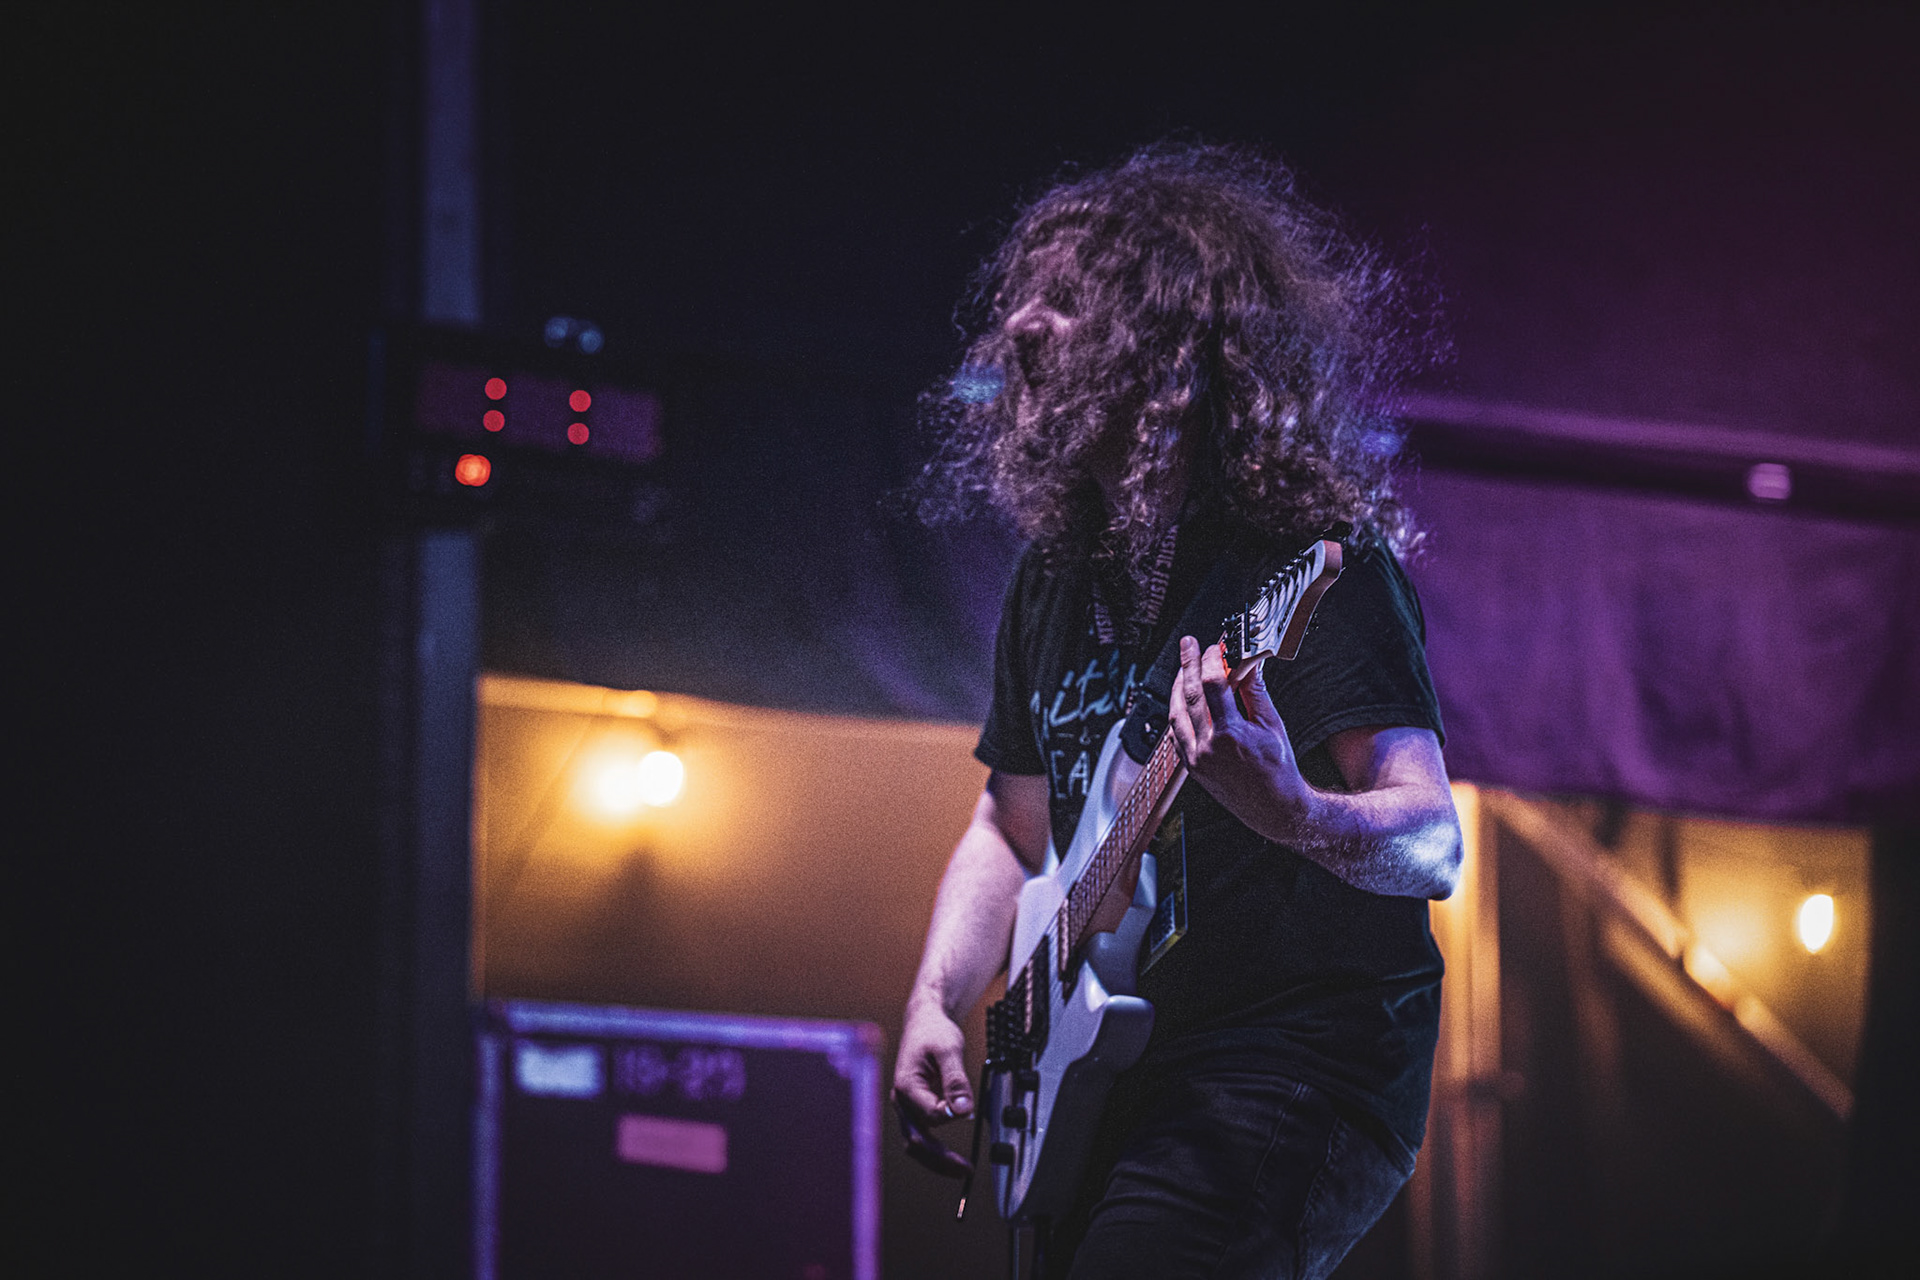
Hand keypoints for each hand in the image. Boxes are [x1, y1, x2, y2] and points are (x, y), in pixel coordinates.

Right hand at [891, 996, 974, 1177]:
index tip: (966, 1106)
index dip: (950, 1115)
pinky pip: (920, 1134)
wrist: (924, 1021)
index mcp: (906, 1086)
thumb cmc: (932, 1031)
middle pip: (916, 1141)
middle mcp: (901, 1100)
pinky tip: (949, 1155)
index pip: (930, 1115)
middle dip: (940, 1159)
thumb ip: (956, 1080)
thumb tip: (963, 1111)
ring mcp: (906, 1106)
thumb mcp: (949, 1049)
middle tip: (965, 1169)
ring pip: (916, 1143)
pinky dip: (934, 1149)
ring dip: (936, 1158)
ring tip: (960, 1168)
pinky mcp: (914, 1107)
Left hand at [1166, 636, 1311, 842]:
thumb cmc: (1278, 771)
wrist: (1274, 808)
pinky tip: (1183, 701)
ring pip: (1175, 714)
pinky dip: (1177, 714)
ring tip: (1183, 669)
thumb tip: (1248, 665)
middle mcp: (1208, 747)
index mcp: (1231, 734)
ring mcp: (1196, 759)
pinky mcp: (1192, 768)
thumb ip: (1255, 692)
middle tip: (1187, 645)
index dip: (1210, 660)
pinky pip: (1176, 735)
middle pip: (1188, 694)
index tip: (1214, 648)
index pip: (1211, 685)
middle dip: (1186, 663)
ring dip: (1177, 687)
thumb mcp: (1272, 725)